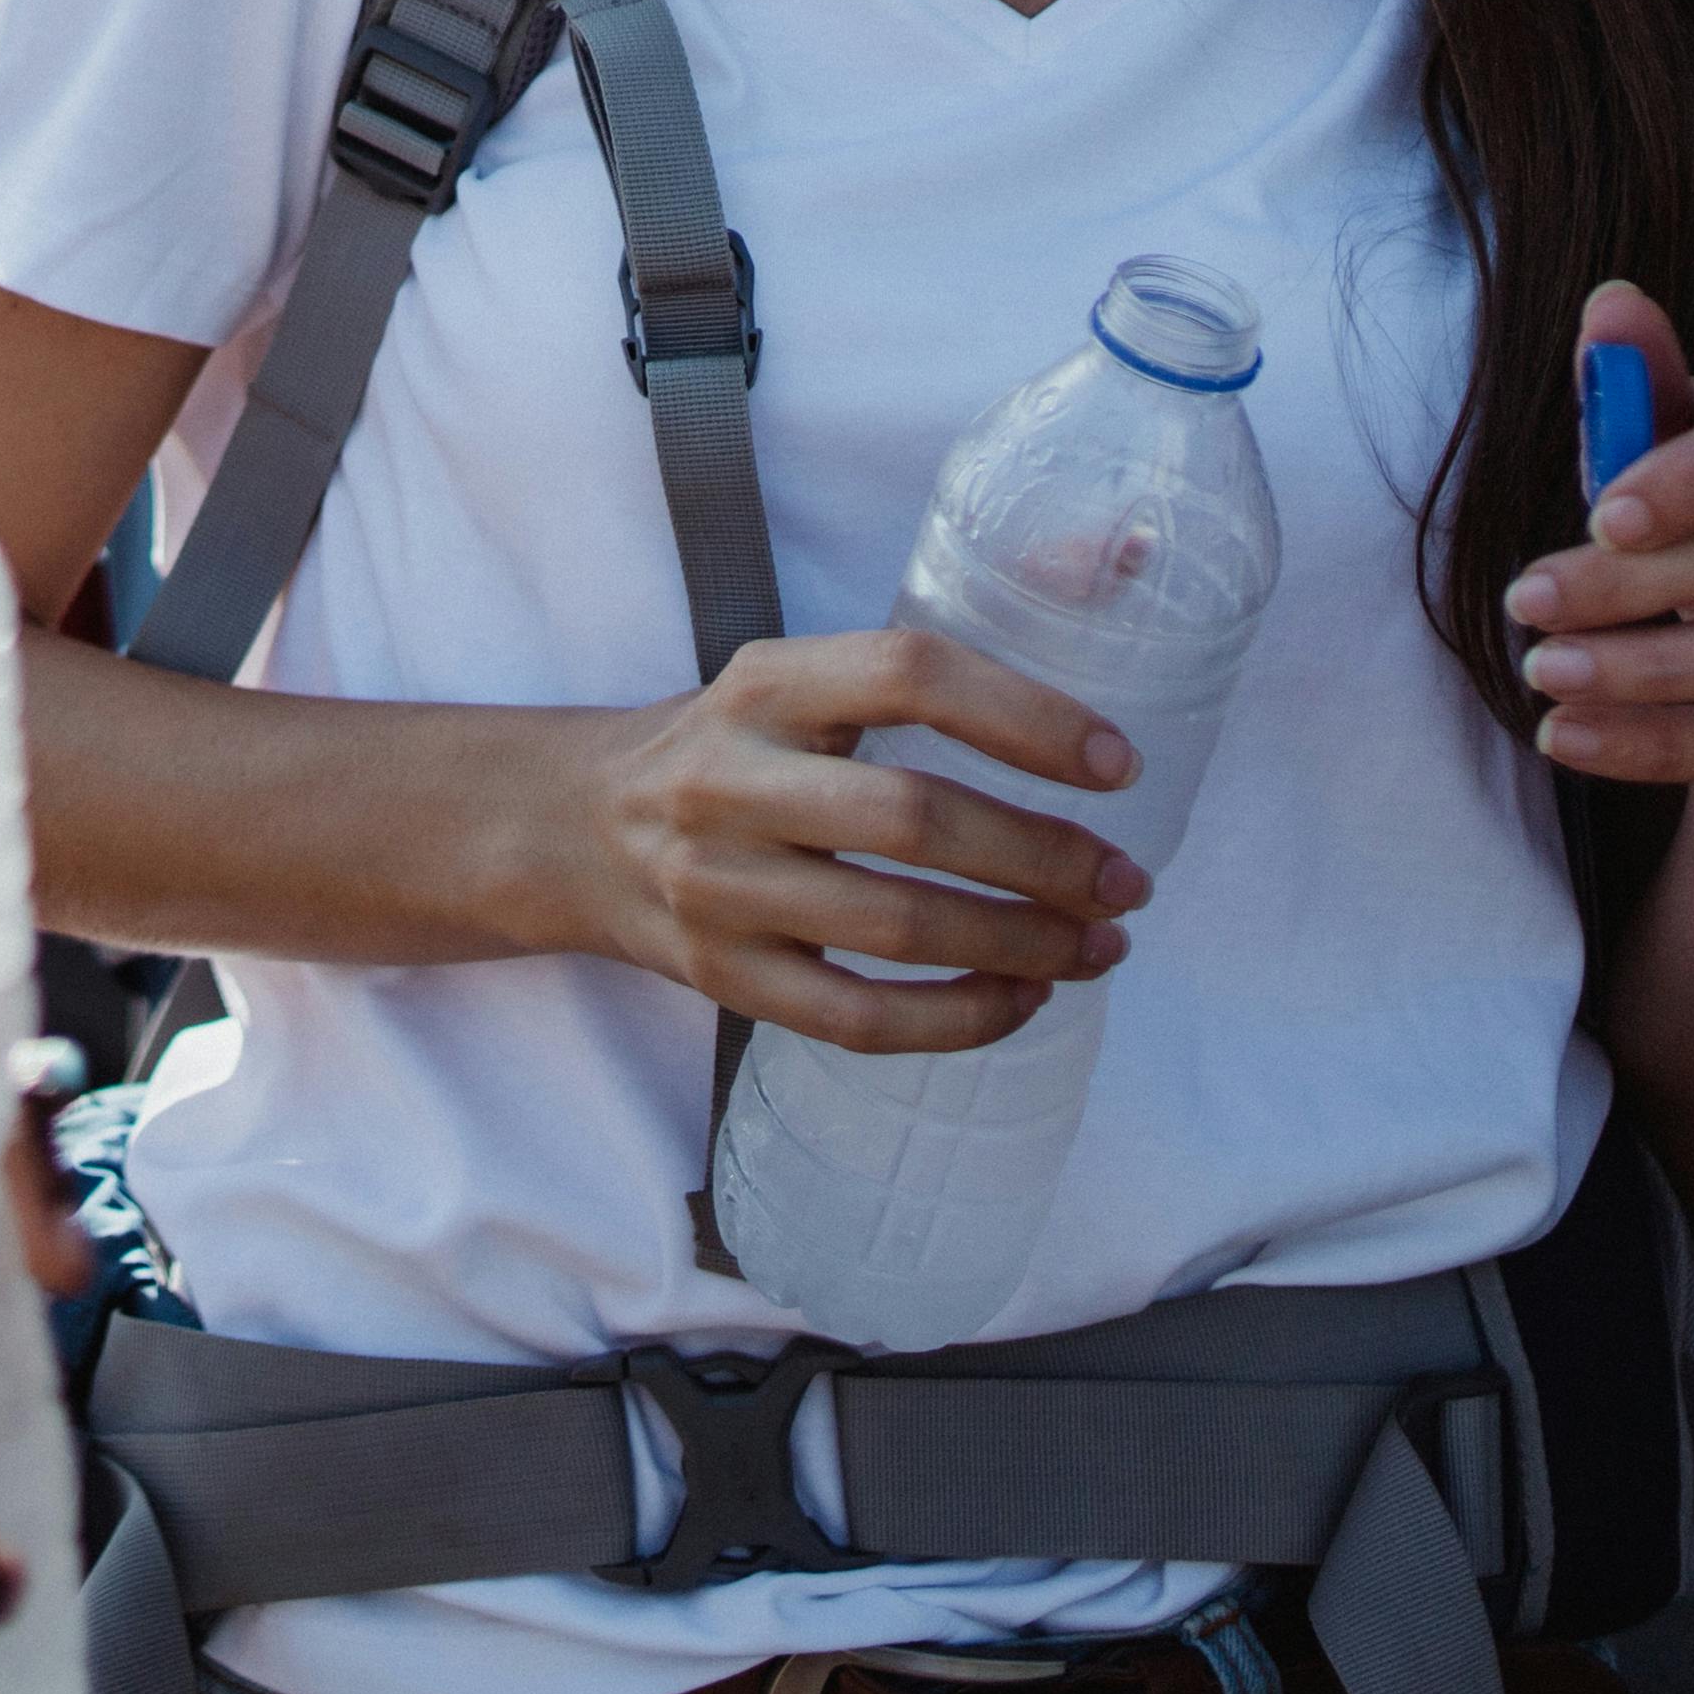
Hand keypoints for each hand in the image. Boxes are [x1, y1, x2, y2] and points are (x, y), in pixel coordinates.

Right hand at [572, 628, 1148, 1050]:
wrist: (567, 828)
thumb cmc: (720, 751)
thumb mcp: (784, 685)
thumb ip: (898, 689)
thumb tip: (1085, 730)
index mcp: (762, 685)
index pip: (907, 674)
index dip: (1027, 716)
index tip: (1115, 766)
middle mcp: (729, 778)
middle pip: (915, 819)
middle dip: (1045, 859)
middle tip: (1125, 883)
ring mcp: (717, 885)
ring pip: (897, 929)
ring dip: (1023, 945)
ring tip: (1097, 947)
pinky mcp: (720, 976)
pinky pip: (859, 1018)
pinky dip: (959, 1019)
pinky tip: (1021, 1000)